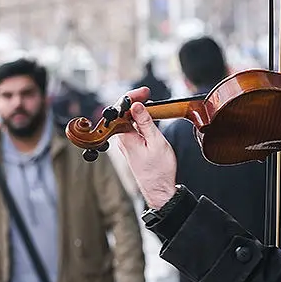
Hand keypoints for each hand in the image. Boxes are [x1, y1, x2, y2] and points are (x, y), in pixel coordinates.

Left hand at [110, 86, 178, 209]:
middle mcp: (122, 139)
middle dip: (134, 100)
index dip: (132, 97)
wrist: (159, 189)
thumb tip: (135, 106)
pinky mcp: (130, 147)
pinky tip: (147, 116)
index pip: (122, 109)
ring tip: (148, 102)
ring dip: (136, 109)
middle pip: (123, 113)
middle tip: (147, 94)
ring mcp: (125, 143)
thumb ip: (145, 122)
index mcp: (125, 137)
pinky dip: (138, 119)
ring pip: (127, 120)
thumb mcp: (156, 142)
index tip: (145, 92)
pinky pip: (131, 128)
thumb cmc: (159, 169)